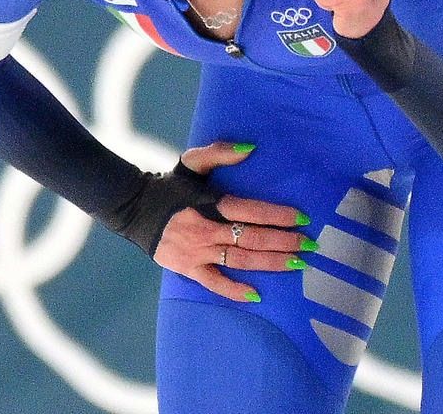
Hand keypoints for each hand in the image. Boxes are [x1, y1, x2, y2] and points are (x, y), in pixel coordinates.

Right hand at [152, 142, 310, 302]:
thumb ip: (219, 154)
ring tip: (296, 263)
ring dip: (270, 263)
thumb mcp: (191, 164)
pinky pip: (214, 283)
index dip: (276, 215)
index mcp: (209, 203)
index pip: (249, 211)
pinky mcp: (187, 269)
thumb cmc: (169, 186)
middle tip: (309, 244)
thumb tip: (250, 149)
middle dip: (283, 242)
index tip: (301, 218)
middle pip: (251, 238)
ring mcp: (197, 252)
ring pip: (240, 260)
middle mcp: (206, 229)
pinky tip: (256, 294)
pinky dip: (234, 290)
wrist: (133, 209)